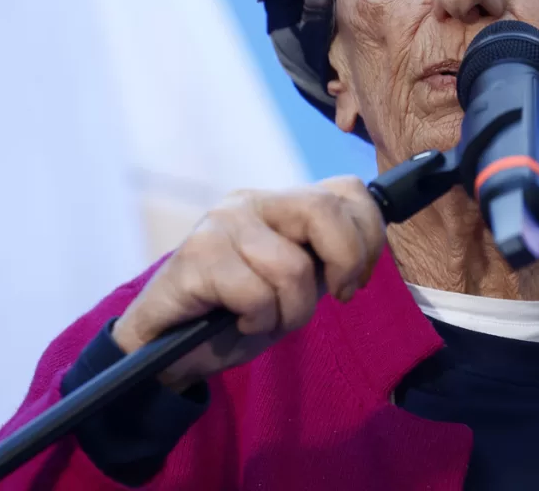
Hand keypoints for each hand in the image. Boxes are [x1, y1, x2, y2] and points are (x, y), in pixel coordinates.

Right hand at [111, 177, 385, 392]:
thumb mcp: (297, 284)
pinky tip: (237, 321)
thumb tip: (364, 249)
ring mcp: (222, 223)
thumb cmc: (238, 313)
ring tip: (264, 318)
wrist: (168, 347)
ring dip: (290, 311)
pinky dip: (256, 322)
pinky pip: (256, 295)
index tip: (356, 280)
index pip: (348, 190)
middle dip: (343, 263)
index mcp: (280, 202)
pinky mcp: (198, 255)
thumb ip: (325, 259)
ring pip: (292, 267)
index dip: (370, 235)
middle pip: (323, 211)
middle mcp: (251, 201)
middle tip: (330, 296)